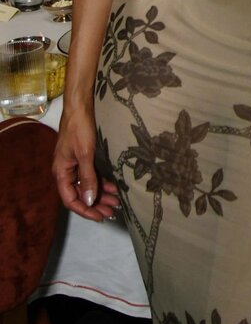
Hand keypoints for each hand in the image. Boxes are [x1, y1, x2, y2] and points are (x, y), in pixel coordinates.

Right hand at [53, 106, 119, 221]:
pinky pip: (90, 176)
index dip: (85, 210)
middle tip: (112, 212)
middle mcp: (65, 171)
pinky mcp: (82, 158)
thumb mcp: (85, 154)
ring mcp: (73, 165)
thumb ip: (88, 178)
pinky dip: (101, 182)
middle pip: (79, 195)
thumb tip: (89, 201)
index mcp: (61, 173)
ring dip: (100, 195)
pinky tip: (113, 187)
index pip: (71, 200)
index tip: (100, 217)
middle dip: (96, 204)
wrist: (80, 107)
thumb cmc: (79, 129)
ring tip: (116, 202)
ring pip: (86, 186)